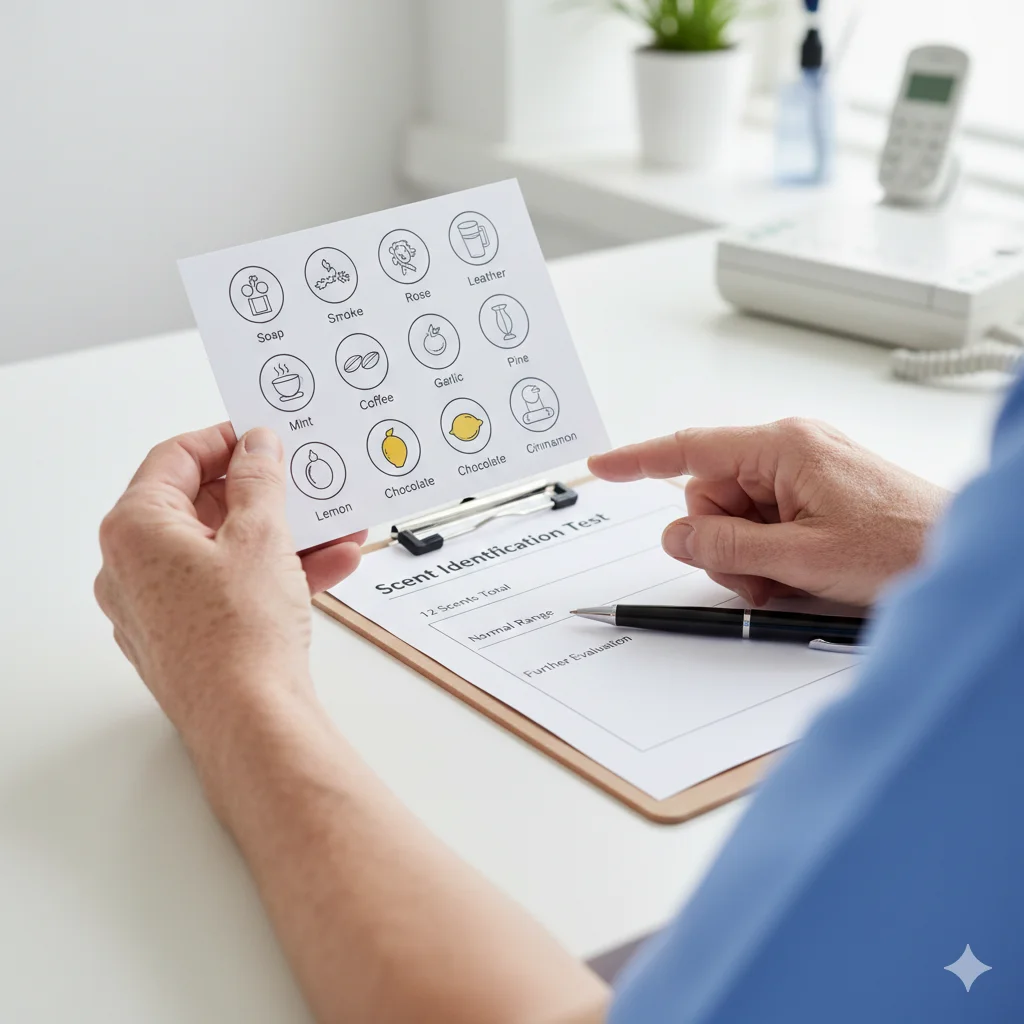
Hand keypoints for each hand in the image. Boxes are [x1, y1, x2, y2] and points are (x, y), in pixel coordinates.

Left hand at [94, 423, 365, 751]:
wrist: (249, 721)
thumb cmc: (238, 638)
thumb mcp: (261, 535)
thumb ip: (260, 480)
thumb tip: (257, 448)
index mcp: (136, 529)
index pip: (176, 458)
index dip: (225, 441)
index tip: (262, 437)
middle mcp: (135, 567)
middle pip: (203, 507)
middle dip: (267, 495)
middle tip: (303, 481)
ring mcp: (161, 606)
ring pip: (226, 551)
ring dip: (284, 535)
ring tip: (334, 526)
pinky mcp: (191, 635)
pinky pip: (234, 588)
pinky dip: (277, 572)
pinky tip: (330, 564)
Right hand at [589, 418, 947, 606]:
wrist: (959, 556)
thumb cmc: (904, 545)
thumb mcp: (802, 558)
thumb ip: (727, 547)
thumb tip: (677, 535)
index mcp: (783, 447)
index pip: (690, 449)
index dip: (638, 461)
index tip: (601, 469)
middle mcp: (788, 453)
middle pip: (709, 497)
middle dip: (719, 543)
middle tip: (756, 576)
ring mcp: (802, 476)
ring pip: (733, 518)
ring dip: (745, 558)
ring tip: (786, 580)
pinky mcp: (813, 498)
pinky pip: (762, 526)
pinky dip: (766, 557)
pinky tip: (795, 575)